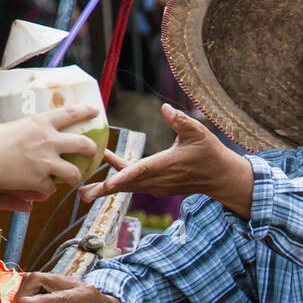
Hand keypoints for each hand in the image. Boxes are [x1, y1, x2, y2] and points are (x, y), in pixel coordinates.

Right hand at [0, 105, 104, 195]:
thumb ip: (1, 127)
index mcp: (40, 123)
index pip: (70, 113)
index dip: (85, 111)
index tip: (94, 111)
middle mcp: (49, 141)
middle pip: (83, 144)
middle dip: (92, 149)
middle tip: (92, 153)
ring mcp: (47, 162)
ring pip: (74, 172)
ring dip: (75, 177)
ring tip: (74, 179)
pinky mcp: (41, 180)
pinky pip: (52, 188)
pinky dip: (49, 189)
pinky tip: (46, 189)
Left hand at [0, 120, 40, 209]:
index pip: (6, 153)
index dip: (25, 152)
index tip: (43, 149)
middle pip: (14, 172)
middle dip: (35, 173)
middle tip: (53, 172)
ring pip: (10, 188)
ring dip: (29, 191)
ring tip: (45, 192)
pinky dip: (14, 204)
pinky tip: (29, 205)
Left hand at [77, 104, 253, 217]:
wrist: (220, 177)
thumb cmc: (210, 153)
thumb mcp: (199, 132)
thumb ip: (181, 121)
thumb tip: (164, 109)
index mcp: (167, 165)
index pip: (142, 171)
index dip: (123, 176)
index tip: (107, 184)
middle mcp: (160, 179)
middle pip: (128, 185)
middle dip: (105, 190)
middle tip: (82, 194)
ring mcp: (158, 186)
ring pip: (129, 187)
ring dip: (108, 189)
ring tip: (86, 192)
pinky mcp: (158, 188)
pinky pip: (135, 186)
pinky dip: (120, 184)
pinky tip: (106, 181)